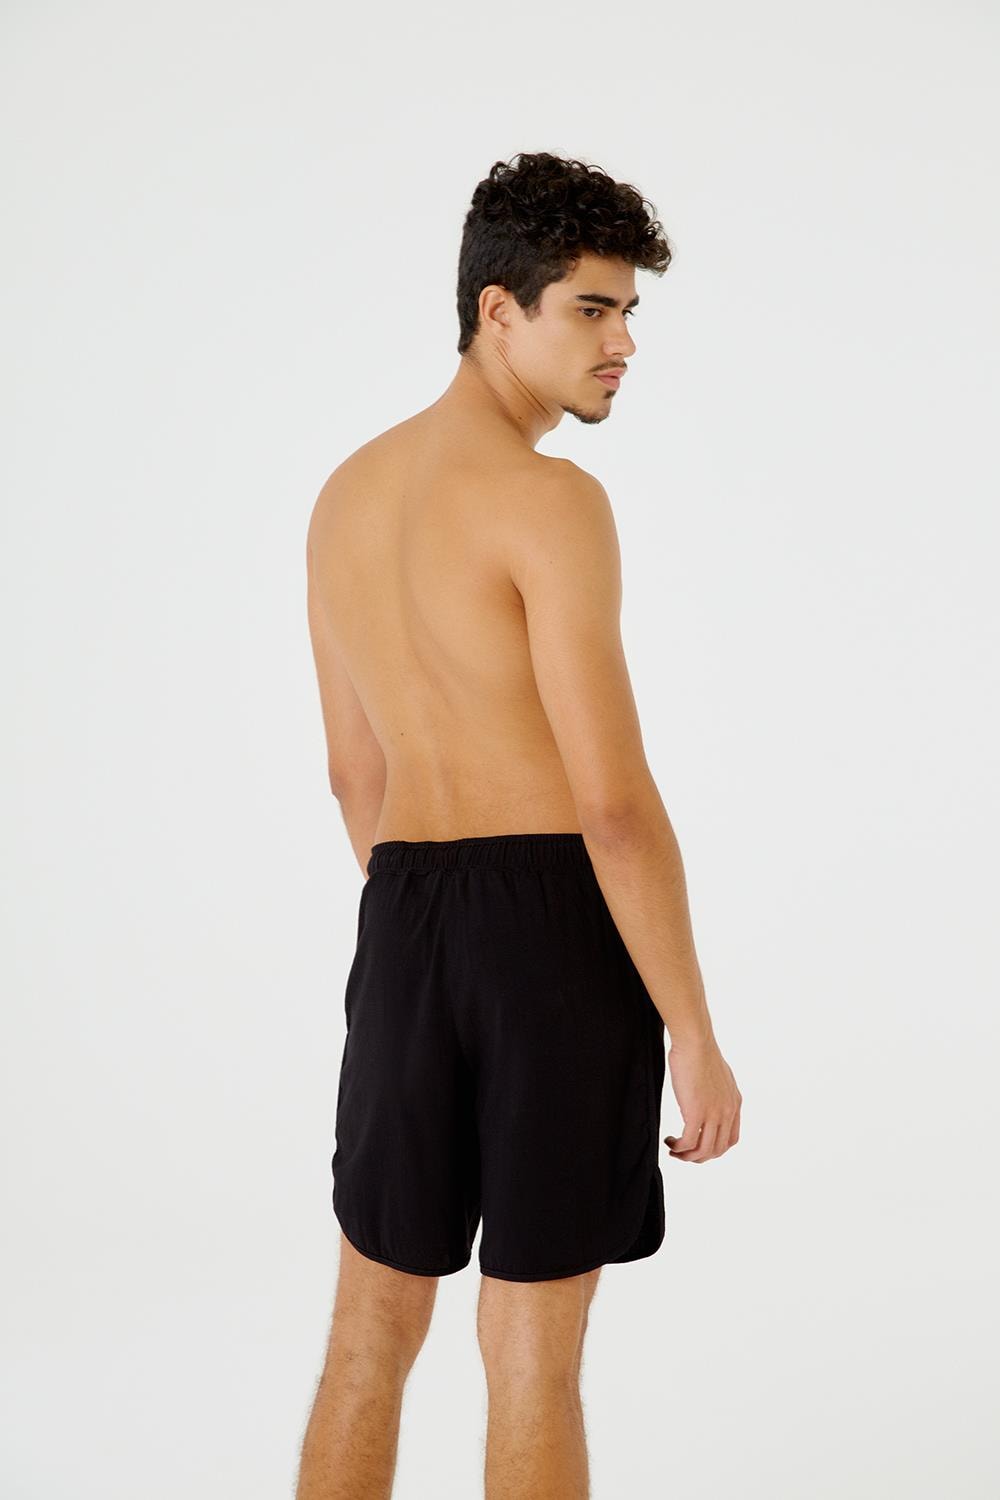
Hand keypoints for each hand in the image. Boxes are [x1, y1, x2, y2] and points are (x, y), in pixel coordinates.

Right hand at [664, 1035, 741, 1162]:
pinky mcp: (696, 1112)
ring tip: (673, 1150)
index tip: (698, 1146)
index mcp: (734, 1103)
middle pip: (717, 1150)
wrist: (695, 1042)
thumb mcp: (718, 1074)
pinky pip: (688, 1142)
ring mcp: (713, 1114)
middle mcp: (727, 1112)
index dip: (715, 1149)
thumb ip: (717, 1090)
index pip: (731, 1139)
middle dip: (699, 1157)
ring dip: (687, 1156)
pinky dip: (678, 1147)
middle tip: (683, 1153)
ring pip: (703, 1150)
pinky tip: (669, 1140)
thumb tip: (707, 1096)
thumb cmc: (700, 1051)